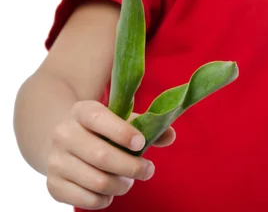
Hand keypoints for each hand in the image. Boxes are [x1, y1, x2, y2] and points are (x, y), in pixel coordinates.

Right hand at [46, 100, 175, 209]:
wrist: (64, 141)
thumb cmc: (100, 130)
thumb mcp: (119, 119)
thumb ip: (145, 125)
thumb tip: (170, 135)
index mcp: (81, 111)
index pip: (101, 119)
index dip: (123, 132)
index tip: (141, 143)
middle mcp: (63, 133)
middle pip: (101, 156)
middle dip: (131, 167)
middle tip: (148, 170)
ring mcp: (55, 160)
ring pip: (96, 181)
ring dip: (121, 185)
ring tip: (129, 180)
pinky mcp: (53, 185)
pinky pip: (86, 200)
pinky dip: (105, 199)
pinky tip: (110, 190)